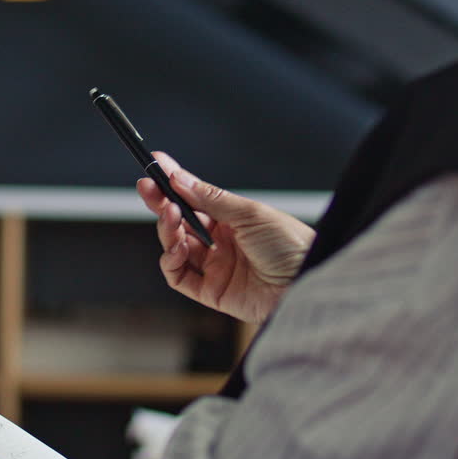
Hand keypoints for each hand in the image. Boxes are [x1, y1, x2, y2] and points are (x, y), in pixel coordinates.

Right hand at [137, 152, 314, 323]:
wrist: (308, 282)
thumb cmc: (293, 246)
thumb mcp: (251, 213)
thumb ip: (212, 199)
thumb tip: (181, 179)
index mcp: (234, 219)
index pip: (195, 199)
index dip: (174, 184)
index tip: (156, 166)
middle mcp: (222, 242)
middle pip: (181, 222)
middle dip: (162, 204)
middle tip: (149, 189)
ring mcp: (216, 267)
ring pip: (175, 247)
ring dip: (167, 230)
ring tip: (171, 216)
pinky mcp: (211, 292)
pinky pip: (179, 276)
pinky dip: (171, 260)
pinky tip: (176, 246)